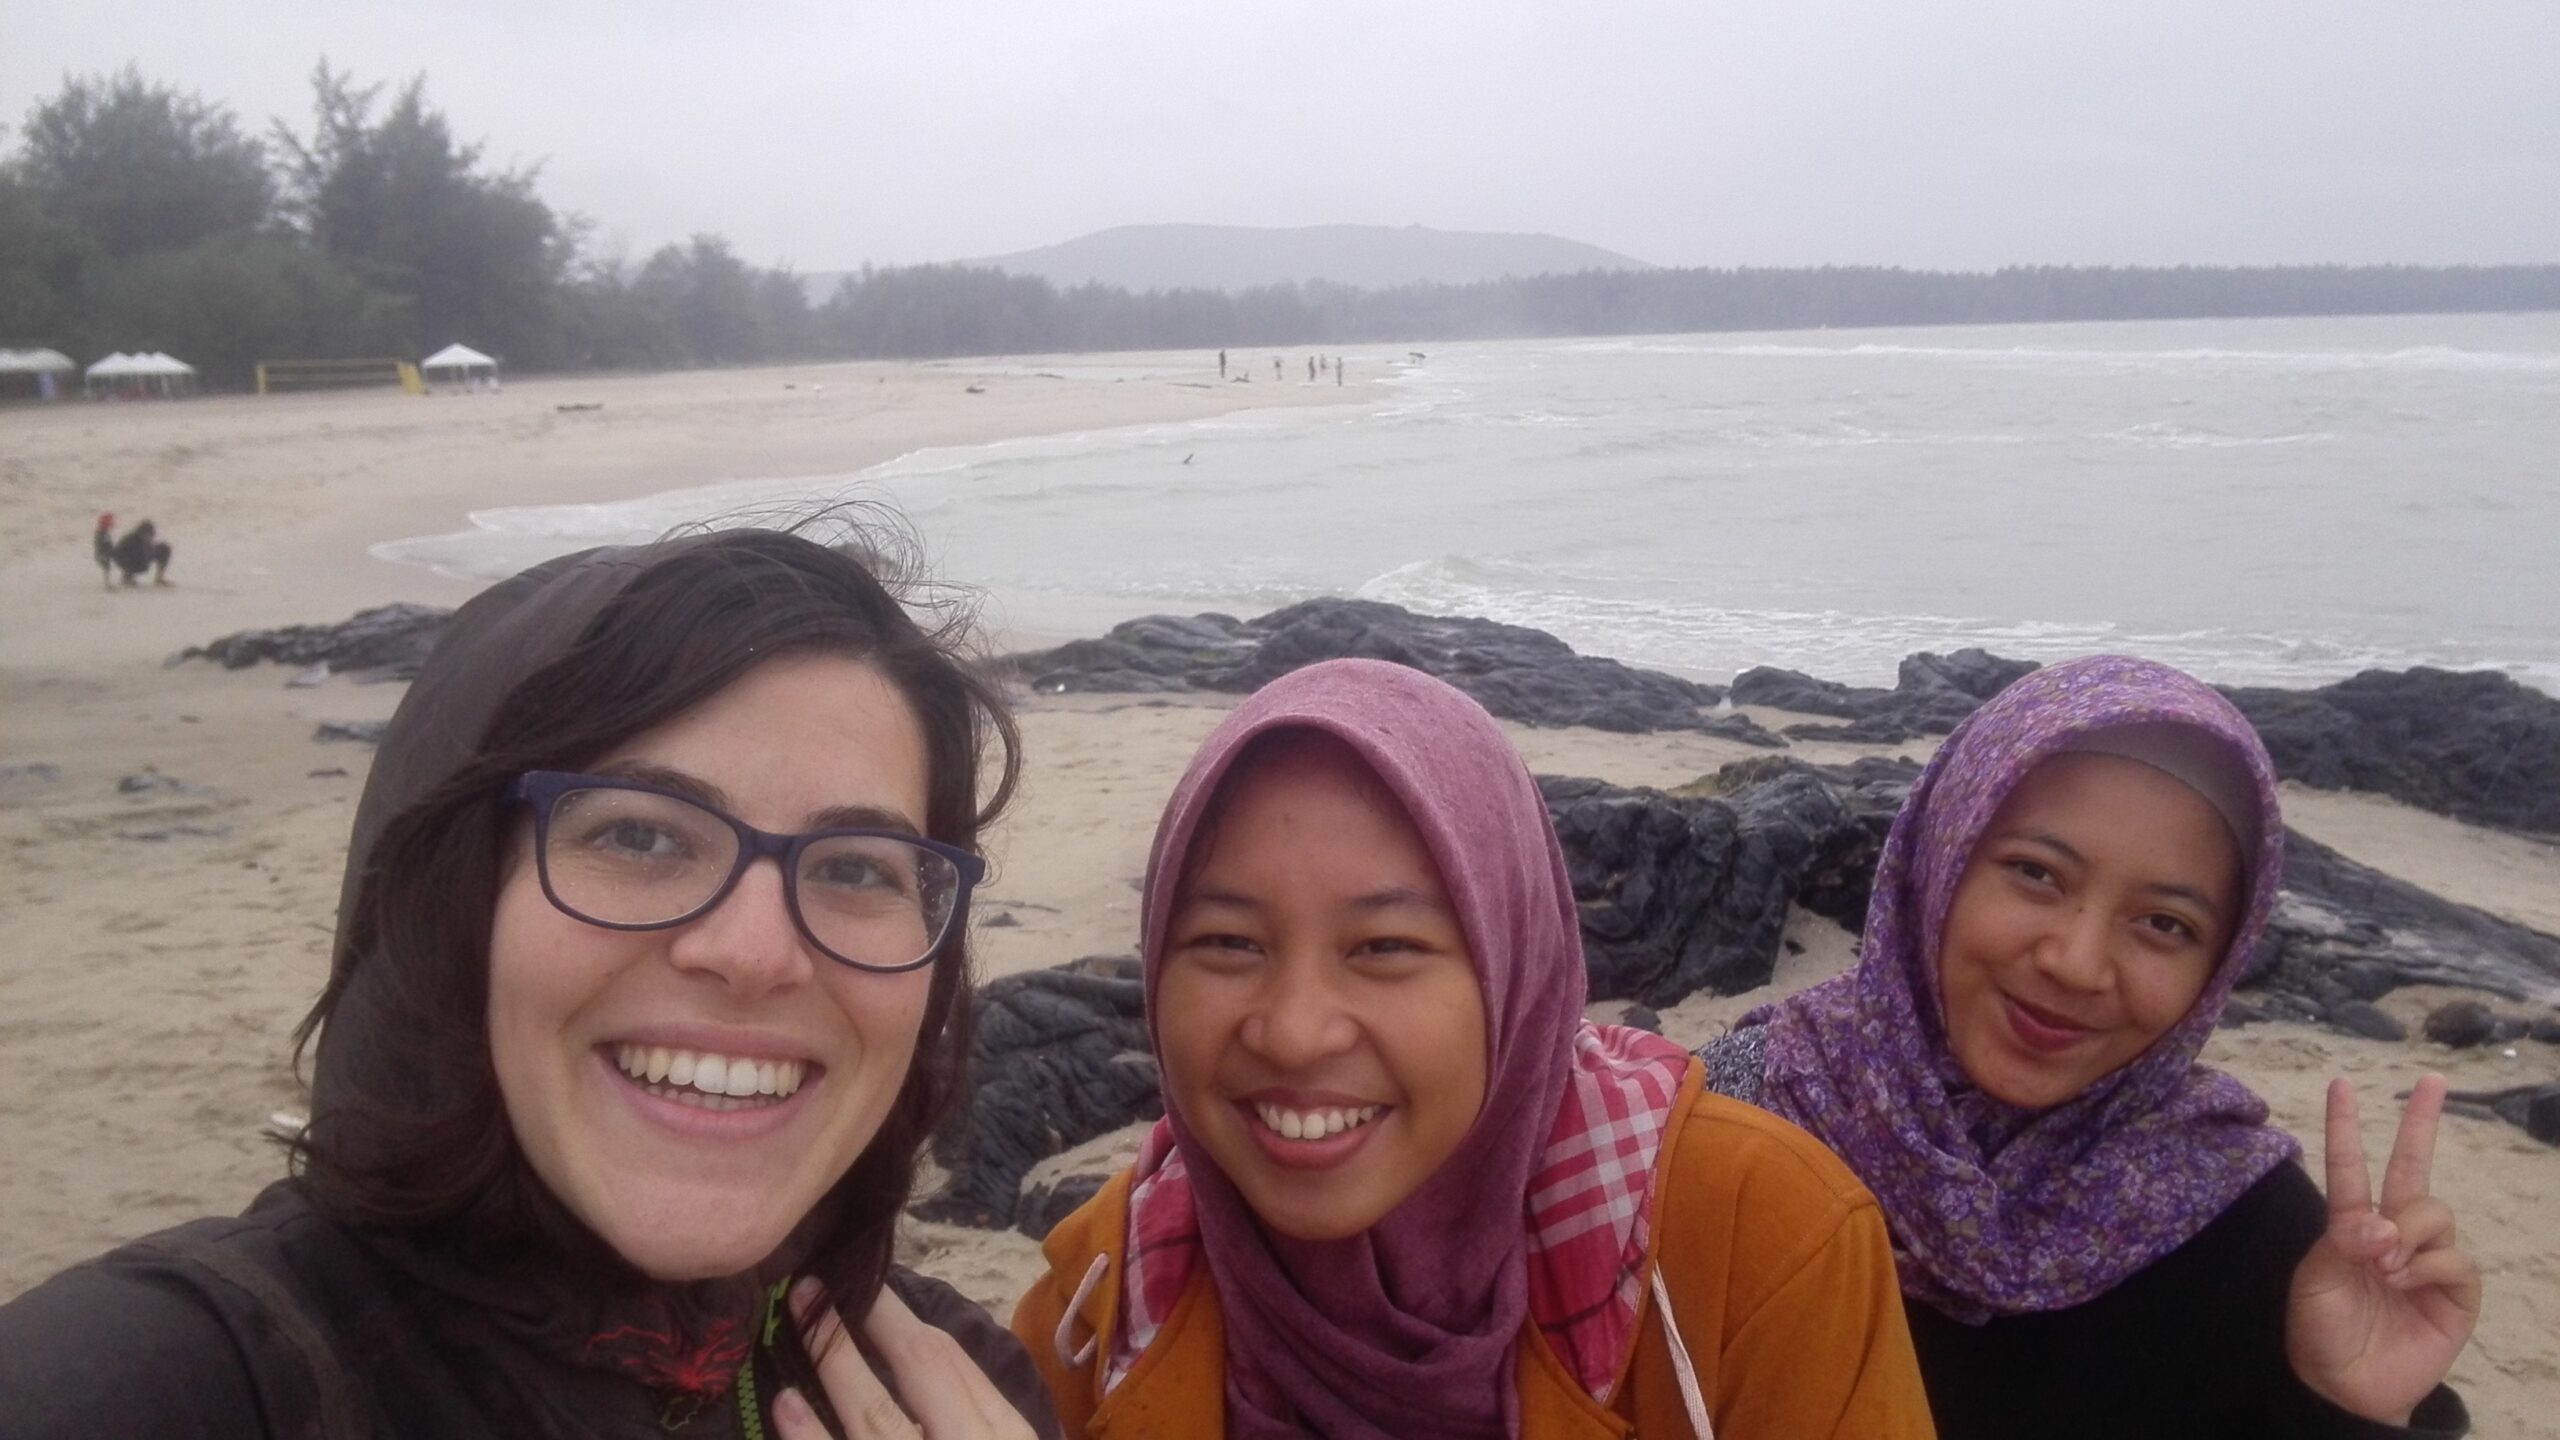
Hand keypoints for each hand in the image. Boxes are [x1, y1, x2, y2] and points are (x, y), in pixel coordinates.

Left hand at [774, 1278, 1035, 1439]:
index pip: (953, 1363)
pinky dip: (808, 1435)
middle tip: (819, 1279)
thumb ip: (977, 1413)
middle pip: (920, 1370)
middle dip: (871, 1316)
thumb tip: (921, 1362)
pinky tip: (784, 1404)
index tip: (864, 1290)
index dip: (903, 1322)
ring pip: (875, 1414)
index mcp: (1007, 1434)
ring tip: (795, 1319)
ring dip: (832, 1359)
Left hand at [2286, 1075, 2481, 1425]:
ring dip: (2408, 1231)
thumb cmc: (2321, 1329)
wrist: (2343, 1385)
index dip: (2346, 1126)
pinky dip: (2428, 1263)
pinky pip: (2454, 1257)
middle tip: (2430, 1081)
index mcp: (2350, 1224)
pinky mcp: (2456, 1292)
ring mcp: (2427, 1260)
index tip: (2343, 1083)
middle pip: (2414, 1168)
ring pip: (2434, 1211)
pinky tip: (2405, 1281)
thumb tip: (2384, 1224)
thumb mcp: (2318, 1279)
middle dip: (2422, 1123)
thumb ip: (2345, 1243)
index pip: (2351, 1166)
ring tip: (2384, 1265)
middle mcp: (2392, 1233)